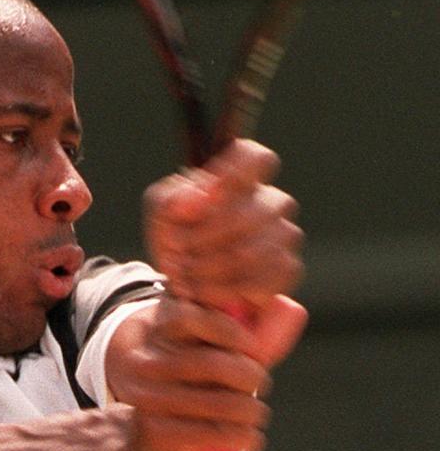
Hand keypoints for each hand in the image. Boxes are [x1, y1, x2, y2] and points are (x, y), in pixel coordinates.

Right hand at [104, 295, 284, 450]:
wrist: (147, 438)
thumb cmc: (189, 385)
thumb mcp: (203, 351)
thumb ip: (236, 332)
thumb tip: (287, 310)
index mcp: (157, 332)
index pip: (189, 319)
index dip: (229, 331)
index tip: (253, 347)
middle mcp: (147, 361)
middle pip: (212, 363)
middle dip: (250, 375)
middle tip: (261, 383)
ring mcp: (149, 397)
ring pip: (220, 403)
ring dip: (252, 411)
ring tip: (258, 415)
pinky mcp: (157, 431)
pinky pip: (213, 433)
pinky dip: (243, 437)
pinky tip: (252, 438)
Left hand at [143, 139, 304, 318]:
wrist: (189, 281)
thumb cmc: (178, 236)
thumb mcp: (161, 215)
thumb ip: (170, 200)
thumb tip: (196, 200)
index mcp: (242, 177)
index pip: (255, 157)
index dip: (234, 173)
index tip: (207, 195)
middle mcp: (271, 201)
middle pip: (245, 214)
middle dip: (201, 239)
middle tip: (176, 253)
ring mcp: (284, 234)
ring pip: (252, 252)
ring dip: (209, 269)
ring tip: (186, 276)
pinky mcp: (288, 268)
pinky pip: (266, 280)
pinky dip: (229, 290)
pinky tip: (208, 292)